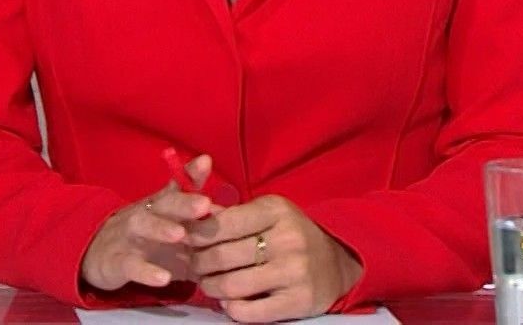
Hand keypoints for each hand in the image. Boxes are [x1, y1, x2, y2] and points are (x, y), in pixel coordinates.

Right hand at [80, 154, 217, 291]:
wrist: (98, 254)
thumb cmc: (147, 239)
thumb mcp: (171, 223)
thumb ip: (196, 213)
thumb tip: (227, 202)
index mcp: (162, 205)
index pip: (178, 186)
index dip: (192, 174)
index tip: (206, 163)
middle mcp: (146, 214)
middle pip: (163, 204)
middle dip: (183, 203)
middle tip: (205, 204)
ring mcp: (130, 236)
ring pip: (143, 226)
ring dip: (161, 228)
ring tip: (180, 234)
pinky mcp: (118, 262)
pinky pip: (131, 266)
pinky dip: (146, 272)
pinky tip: (164, 278)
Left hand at [185, 194, 363, 321]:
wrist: (338, 263)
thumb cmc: (293, 235)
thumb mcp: (268, 215)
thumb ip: (232, 216)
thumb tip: (190, 217)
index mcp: (276, 210)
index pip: (223, 222)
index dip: (196, 234)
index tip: (184, 241)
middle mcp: (287, 238)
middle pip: (222, 255)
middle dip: (198, 263)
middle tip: (192, 266)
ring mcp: (295, 271)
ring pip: (231, 285)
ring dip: (210, 287)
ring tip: (206, 284)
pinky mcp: (299, 301)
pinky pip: (249, 312)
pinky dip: (231, 309)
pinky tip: (228, 302)